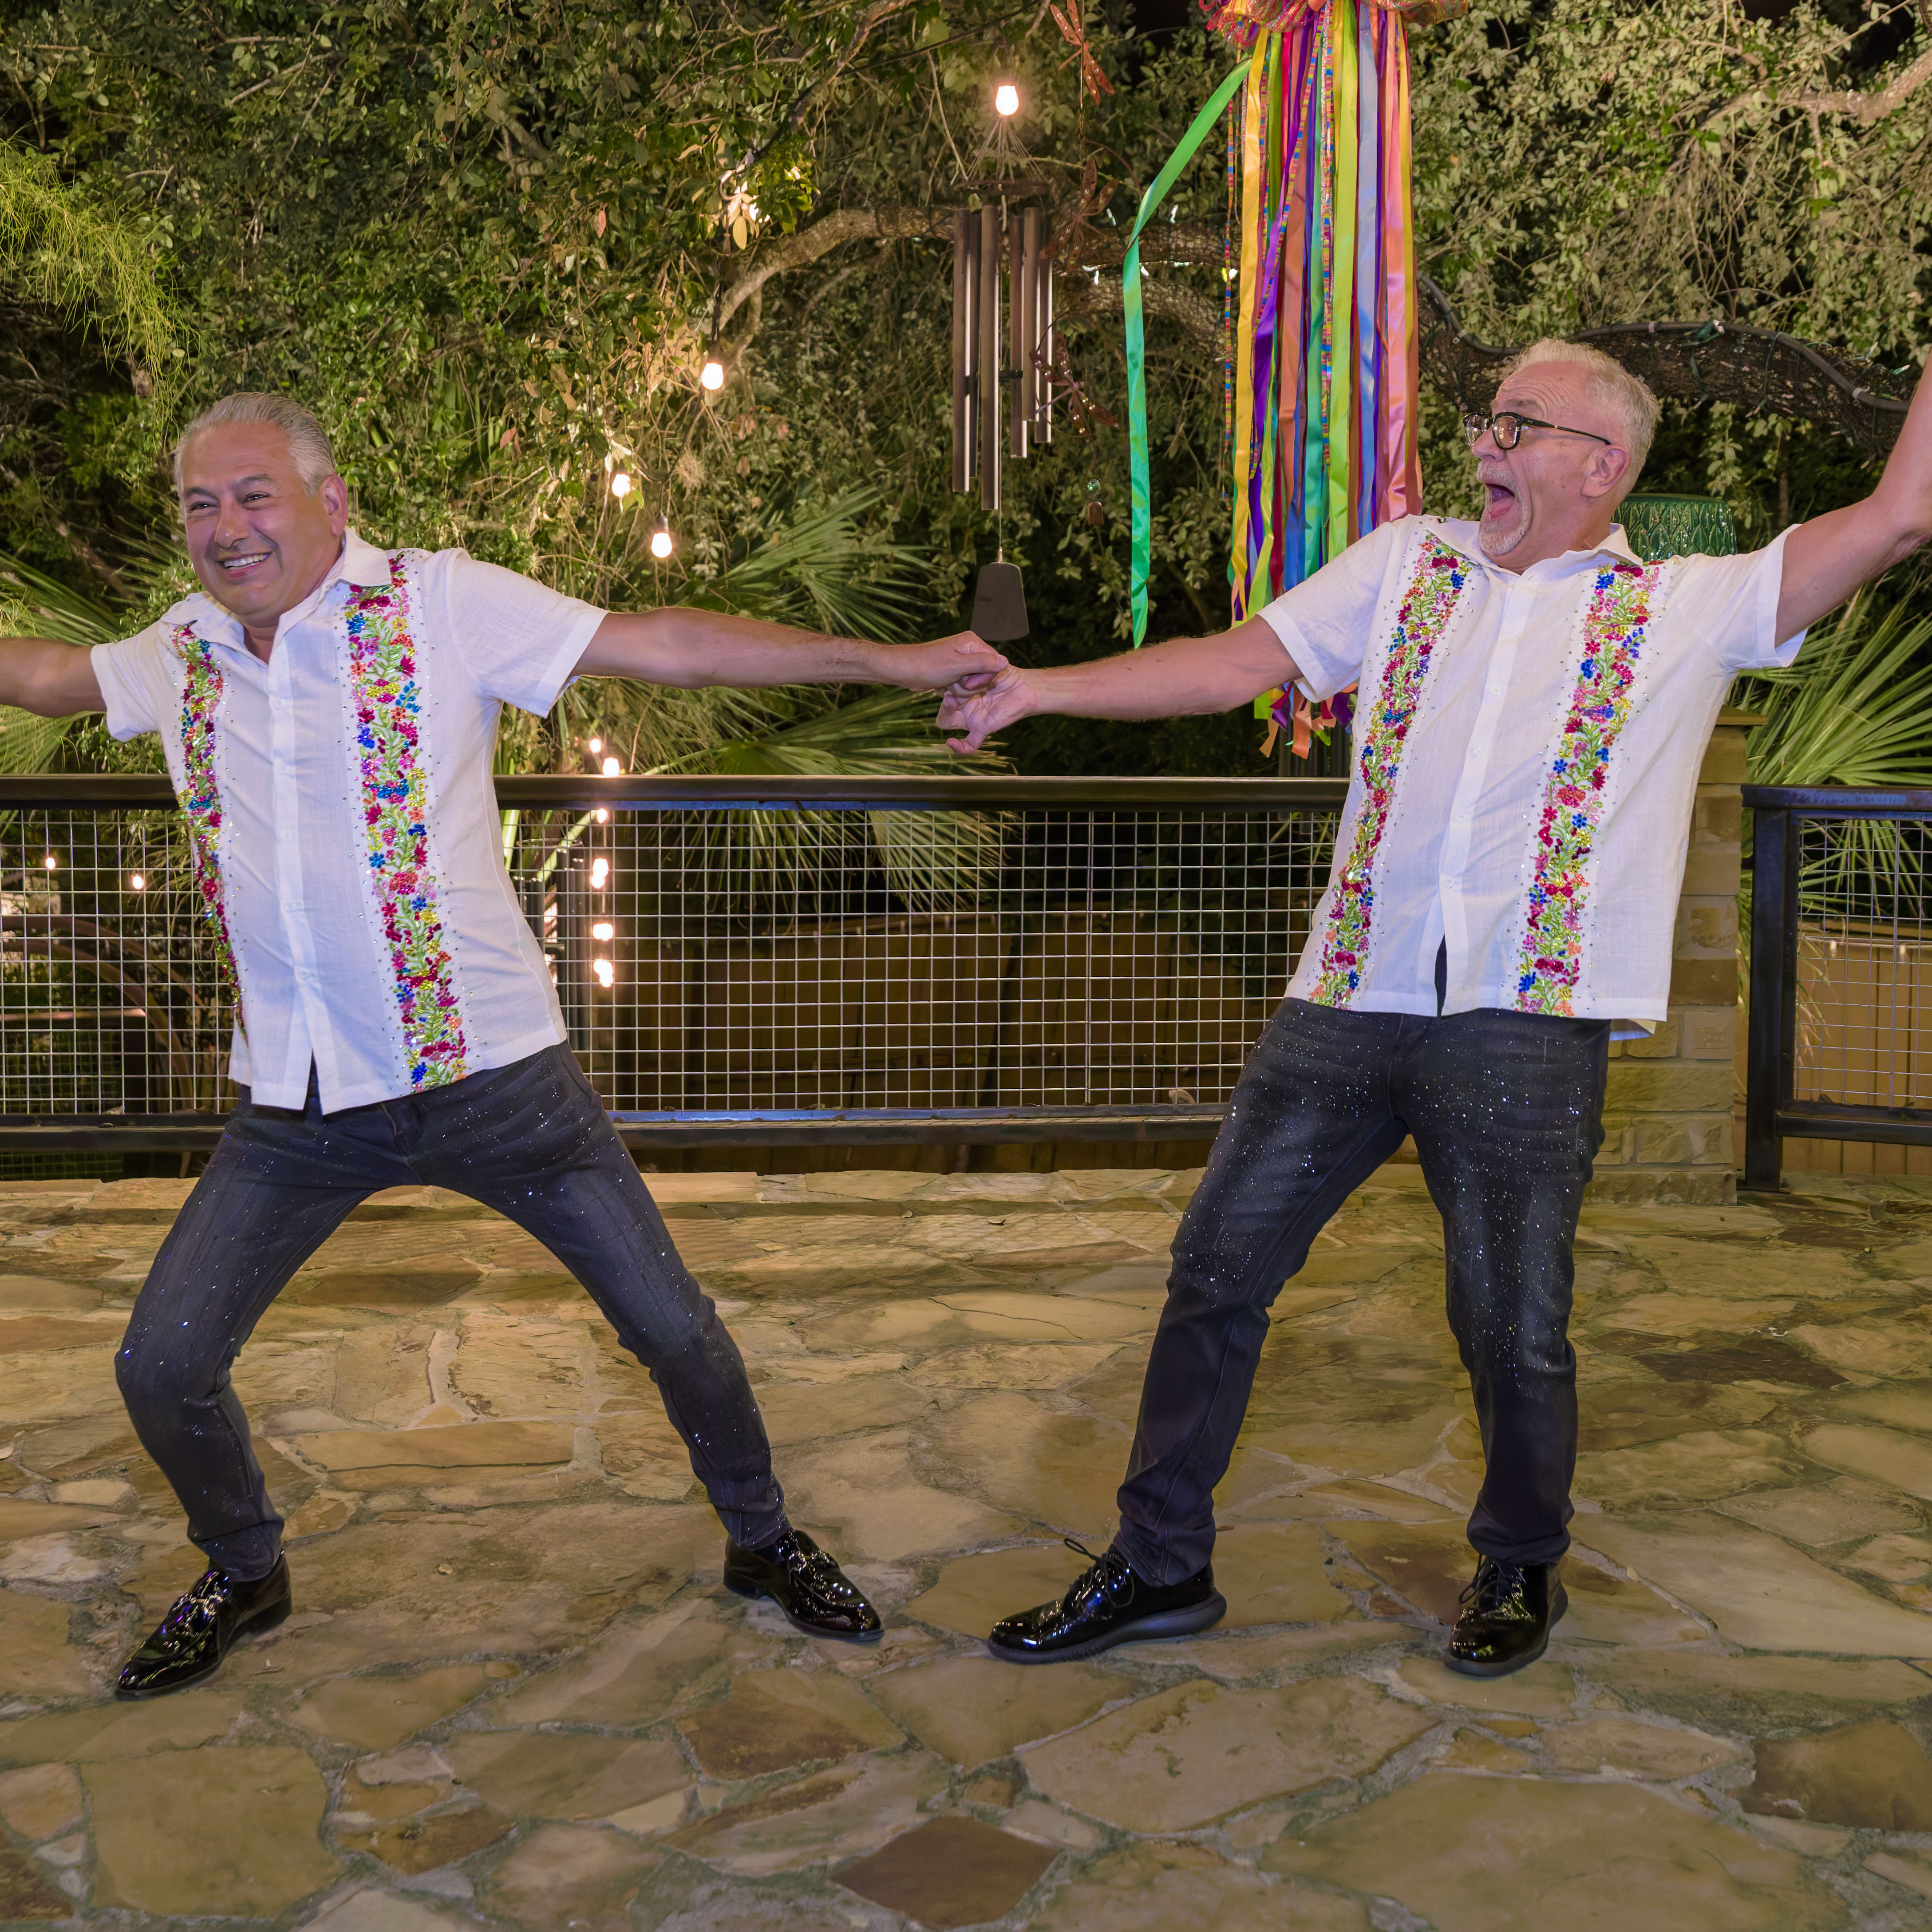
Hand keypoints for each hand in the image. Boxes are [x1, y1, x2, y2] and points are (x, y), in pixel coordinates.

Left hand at [886, 631, 1007, 691]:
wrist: (902, 669)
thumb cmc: (927, 666)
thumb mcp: (957, 667)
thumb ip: (982, 664)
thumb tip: (1005, 661)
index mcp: (972, 642)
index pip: (993, 663)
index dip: (983, 678)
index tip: (967, 684)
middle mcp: (968, 647)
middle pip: (983, 672)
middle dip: (969, 684)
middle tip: (953, 684)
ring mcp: (960, 658)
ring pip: (972, 680)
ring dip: (960, 688)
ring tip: (945, 686)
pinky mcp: (953, 667)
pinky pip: (962, 681)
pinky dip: (953, 688)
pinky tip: (942, 687)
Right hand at [939, 663, 1040, 751]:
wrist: (1024, 686)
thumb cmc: (1005, 674)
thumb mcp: (985, 666)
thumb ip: (974, 669)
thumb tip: (966, 679)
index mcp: (961, 691)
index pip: (941, 691)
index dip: (939, 684)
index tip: (943, 675)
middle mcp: (963, 706)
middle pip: (940, 705)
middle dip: (941, 696)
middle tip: (949, 688)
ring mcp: (971, 718)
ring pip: (947, 722)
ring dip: (945, 712)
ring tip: (951, 701)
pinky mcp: (983, 728)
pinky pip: (969, 744)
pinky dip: (959, 748)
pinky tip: (951, 742)